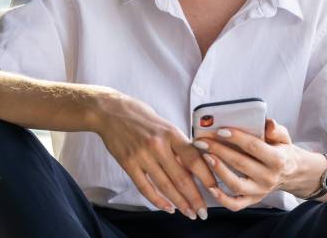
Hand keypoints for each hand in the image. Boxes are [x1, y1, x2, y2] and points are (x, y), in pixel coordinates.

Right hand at [94, 90, 215, 218]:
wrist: (111, 112)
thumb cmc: (141, 117)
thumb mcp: (165, 125)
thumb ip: (178, 145)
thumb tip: (196, 165)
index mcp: (171, 133)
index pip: (194, 158)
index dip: (206, 177)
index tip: (215, 189)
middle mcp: (158, 145)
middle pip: (181, 177)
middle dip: (194, 198)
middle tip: (202, 212)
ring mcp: (142, 156)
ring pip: (165, 186)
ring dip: (179, 203)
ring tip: (189, 213)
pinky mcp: (128, 164)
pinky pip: (145, 187)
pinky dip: (158, 200)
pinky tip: (167, 207)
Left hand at [192, 118, 297, 210]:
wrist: (291, 173)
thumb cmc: (282, 151)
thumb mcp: (284, 137)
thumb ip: (276, 129)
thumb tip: (268, 124)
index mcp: (277, 160)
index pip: (254, 147)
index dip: (237, 138)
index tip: (220, 130)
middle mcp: (268, 177)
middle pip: (240, 163)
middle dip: (219, 151)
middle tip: (203, 141)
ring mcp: (260, 191)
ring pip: (236, 184)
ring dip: (219, 171)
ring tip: (205, 157)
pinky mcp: (253, 200)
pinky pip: (236, 204)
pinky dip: (222, 199)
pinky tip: (210, 187)